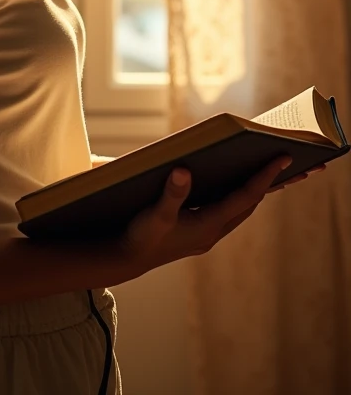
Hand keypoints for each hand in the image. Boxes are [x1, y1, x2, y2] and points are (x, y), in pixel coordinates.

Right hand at [103, 157, 324, 285]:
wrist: (126, 259)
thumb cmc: (140, 236)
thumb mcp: (154, 214)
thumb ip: (171, 193)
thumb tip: (184, 170)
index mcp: (208, 225)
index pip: (245, 197)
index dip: (265, 176)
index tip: (282, 158)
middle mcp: (213, 231)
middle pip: (250, 203)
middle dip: (270, 182)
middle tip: (289, 161)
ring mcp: (207, 233)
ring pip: (241, 209)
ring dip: (256, 190)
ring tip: (273, 172)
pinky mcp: (199, 232)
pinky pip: (228, 212)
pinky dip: (239, 197)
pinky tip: (236, 185)